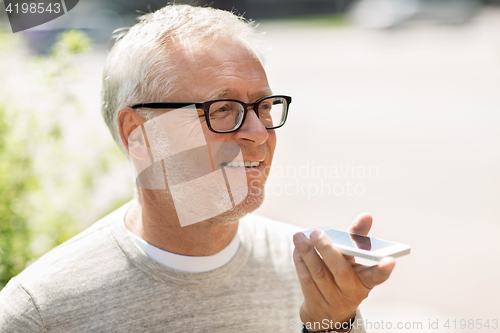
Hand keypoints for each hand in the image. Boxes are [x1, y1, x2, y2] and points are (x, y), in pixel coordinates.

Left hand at [292, 213, 394, 330]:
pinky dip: (300, 262)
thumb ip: (357, 238)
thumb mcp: (355, 261)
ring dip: (307, 253)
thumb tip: (366, 216)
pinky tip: (297, 249)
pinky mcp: (315, 303)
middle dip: (327, 250)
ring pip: (319, 274)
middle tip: (316, 233)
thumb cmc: (345, 276)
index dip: (384, 269)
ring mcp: (333, 300)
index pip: (378, 276)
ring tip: (300, 236)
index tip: (390, 259)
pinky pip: (306, 280)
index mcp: (366, 281)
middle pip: (340, 270)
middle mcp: (351, 292)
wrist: (329, 312)